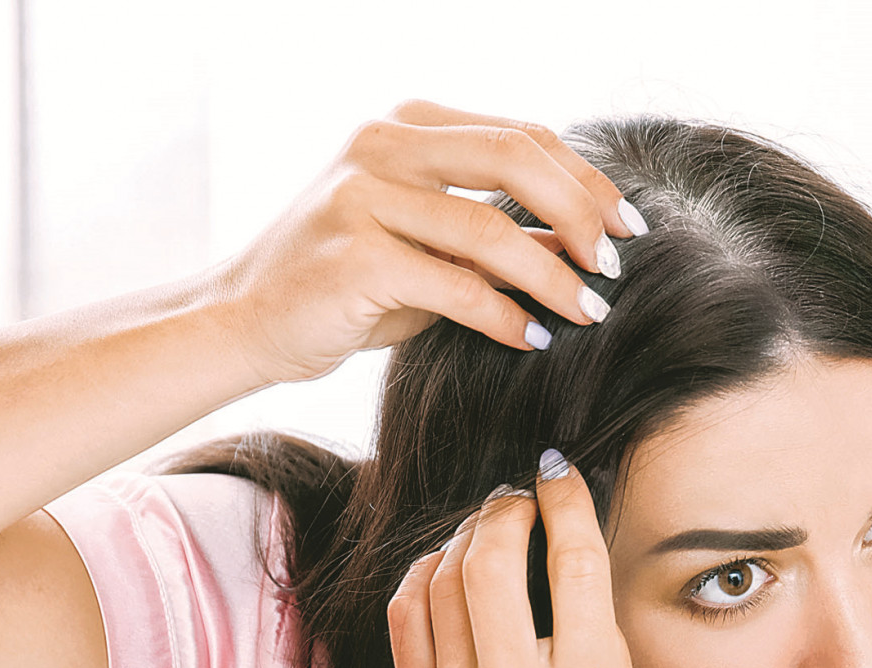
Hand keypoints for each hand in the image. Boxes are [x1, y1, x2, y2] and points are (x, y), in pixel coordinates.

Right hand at [212, 100, 642, 382]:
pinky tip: (532, 338)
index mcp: (405, 125)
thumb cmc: (347, 288)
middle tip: (614, 264)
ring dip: (554, 276)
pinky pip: (457, 286)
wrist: (243, 322)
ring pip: (491, 228)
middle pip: (515, 159)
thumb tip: (585, 243)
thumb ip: (495, 232)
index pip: (521, 135)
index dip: (585, 180)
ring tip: (589, 311)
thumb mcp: (427, 245)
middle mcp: (380, 144)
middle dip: (580, 213)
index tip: (628, 225)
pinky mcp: (352, 257)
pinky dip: (505, 315)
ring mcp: (360, 195)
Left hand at [386, 454, 659, 667]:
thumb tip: (551, 507)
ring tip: (485, 531)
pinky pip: (406, 617)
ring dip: (463, 538)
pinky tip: (445, 566)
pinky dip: (424, 576)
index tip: (557, 475)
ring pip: (441, 580)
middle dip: (504, 512)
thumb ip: (585, 599)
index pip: (572, 560)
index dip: (563, 501)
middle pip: (491, 561)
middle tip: (518, 501)